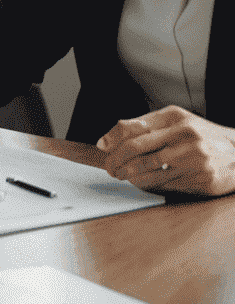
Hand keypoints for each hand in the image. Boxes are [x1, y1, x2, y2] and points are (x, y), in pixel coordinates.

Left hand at [97, 107, 234, 196]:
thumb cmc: (200, 136)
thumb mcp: (175, 122)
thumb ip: (144, 126)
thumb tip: (106, 141)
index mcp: (175, 118)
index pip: (133, 127)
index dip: (112, 138)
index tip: (102, 147)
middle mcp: (185, 136)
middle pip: (136, 149)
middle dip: (116, 160)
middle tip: (109, 167)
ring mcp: (194, 159)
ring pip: (148, 170)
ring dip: (129, 175)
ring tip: (122, 175)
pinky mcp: (201, 179)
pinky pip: (165, 185)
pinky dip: (148, 185)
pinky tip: (142, 183)